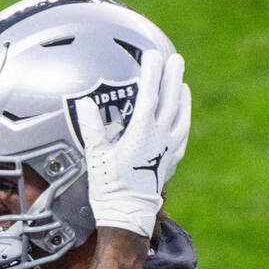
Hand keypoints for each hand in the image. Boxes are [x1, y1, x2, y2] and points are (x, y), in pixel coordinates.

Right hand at [78, 50, 188, 236]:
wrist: (128, 213)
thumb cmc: (110, 186)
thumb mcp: (96, 155)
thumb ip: (92, 126)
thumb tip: (84, 103)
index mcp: (142, 131)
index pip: (149, 94)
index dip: (151, 72)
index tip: (152, 55)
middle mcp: (161, 137)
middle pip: (171, 100)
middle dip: (172, 77)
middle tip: (176, 59)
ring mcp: (169, 149)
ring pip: (181, 116)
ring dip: (182, 98)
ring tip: (182, 84)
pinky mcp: (171, 161)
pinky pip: (182, 135)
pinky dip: (183, 121)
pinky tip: (182, 117)